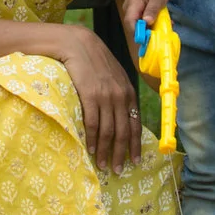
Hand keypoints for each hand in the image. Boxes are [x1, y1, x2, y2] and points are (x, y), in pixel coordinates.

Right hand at [57, 28, 140, 174]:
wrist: (78, 44)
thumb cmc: (94, 60)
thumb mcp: (114, 75)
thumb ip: (119, 93)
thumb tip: (122, 114)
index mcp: (128, 93)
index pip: (135, 124)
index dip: (135, 145)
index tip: (135, 161)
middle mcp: (120, 96)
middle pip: (123, 132)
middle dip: (121, 154)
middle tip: (118, 170)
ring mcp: (106, 96)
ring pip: (108, 131)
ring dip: (105, 151)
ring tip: (102, 165)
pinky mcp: (90, 95)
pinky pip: (92, 123)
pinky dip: (91, 139)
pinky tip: (90, 149)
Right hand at [118, 0, 168, 47]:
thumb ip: (152, 9)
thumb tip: (147, 22)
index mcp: (132, 6)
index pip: (130, 24)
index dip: (139, 34)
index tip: (150, 40)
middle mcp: (129, 10)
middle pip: (134, 27)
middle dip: (146, 34)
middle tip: (160, 37)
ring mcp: (131, 10)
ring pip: (138, 25)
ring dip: (149, 29)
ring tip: (162, 29)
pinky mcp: (136, 10)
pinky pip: (141, 20)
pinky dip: (149, 24)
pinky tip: (159, 23)